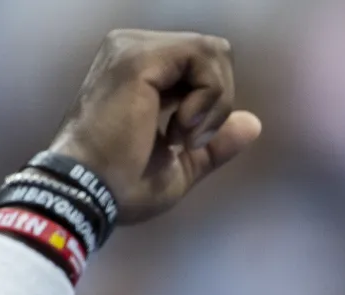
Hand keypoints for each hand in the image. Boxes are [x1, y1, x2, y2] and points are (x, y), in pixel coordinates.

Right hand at [49, 30, 262, 224]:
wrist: (90, 195)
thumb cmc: (123, 188)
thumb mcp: (181, 166)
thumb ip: (214, 143)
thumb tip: (254, 124)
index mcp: (141, 71)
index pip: (203, 68)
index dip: (213, 106)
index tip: (187, 143)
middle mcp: (134, 50)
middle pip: (214, 55)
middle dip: (219, 102)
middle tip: (188, 141)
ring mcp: (134, 48)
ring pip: (213, 53)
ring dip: (215, 102)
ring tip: (182, 136)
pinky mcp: (140, 57)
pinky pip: (204, 56)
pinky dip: (209, 97)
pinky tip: (181, 127)